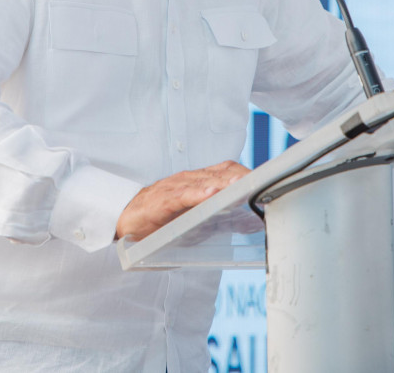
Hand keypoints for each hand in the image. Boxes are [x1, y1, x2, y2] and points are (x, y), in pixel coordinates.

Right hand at [115, 160, 250, 240]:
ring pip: (204, 181)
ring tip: (241, 184)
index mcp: (198, 181)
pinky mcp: (162, 200)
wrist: (126, 218)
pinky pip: (182, 195)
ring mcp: (175, 187)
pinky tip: (210, 194)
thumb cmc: (161, 218)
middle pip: (221, 172)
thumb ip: (217, 215)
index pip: (227, 170)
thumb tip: (248, 223)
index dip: (246, 172)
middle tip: (263, 181)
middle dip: (242, 176)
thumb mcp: (193, 216)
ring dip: (224, 183)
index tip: (267, 179)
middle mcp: (189, 179)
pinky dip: (198, 194)